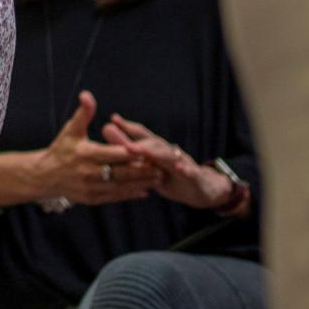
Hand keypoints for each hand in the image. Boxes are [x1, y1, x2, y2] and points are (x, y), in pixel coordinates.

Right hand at [18, 91, 161, 206]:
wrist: (45, 176)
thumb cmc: (61, 149)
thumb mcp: (71, 130)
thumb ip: (83, 113)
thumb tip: (87, 94)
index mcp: (84, 154)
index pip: (113, 153)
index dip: (132, 152)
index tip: (148, 150)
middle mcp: (87, 172)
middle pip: (121, 172)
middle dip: (143, 171)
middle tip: (161, 167)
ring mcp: (89, 188)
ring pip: (121, 186)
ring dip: (141, 183)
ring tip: (158, 178)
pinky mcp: (91, 199)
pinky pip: (115, 197)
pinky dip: (130, 194)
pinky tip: (145, 190)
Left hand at [104, 113, 240, 210]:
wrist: (202, 189)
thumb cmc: (170, 175)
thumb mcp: (149, 164)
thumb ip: (129, 148)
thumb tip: (106, 129)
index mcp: (157, 150)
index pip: (142, 135)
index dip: (128, 127)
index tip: (113, 119)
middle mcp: (169, 152)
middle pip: (154, 144)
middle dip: (139, 142)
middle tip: (124, 144)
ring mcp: (183, 163)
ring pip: (170, 156)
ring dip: (156, 153)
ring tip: (142, 151)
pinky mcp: (195, 177)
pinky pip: (191, 172)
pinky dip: (185, 169)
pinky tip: (179, 168)